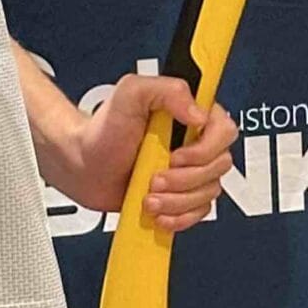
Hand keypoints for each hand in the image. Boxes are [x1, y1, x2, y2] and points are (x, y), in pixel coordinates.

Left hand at [40, 74, 238, 227]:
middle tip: (155, 178)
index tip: (176, 155)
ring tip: (149, 196)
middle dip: (185, 179)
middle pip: (219, 166)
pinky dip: (179, 217)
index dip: (205, 148)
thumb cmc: (103, 131)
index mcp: (189, 114)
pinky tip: (159, 211)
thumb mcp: (130, 94)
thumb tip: (198, 113)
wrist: (83, 167)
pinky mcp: (182, 196)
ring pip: (209, 192)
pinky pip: (198, 212)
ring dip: (178, 200)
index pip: (224, 130)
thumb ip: (166, 90)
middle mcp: (195, 142)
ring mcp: (190, 172)